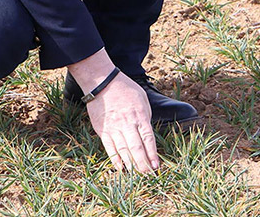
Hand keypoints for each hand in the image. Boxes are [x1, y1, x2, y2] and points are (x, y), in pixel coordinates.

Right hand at [70, 50, 158, 172]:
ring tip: (137, 175)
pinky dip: (115, 159)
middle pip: (136, 148)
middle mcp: (127, 124)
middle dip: (143, 164)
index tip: (156, 166)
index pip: (148, 139)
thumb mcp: (143, 100)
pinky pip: (110, 148)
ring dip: (131, 165)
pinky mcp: (102, 130)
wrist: (102, 83)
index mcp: (140, 116)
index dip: (152, 154)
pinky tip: (121, 168)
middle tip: (148, 175)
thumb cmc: (125, 90)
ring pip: (123, 151)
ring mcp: (114, 128)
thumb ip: (146, 118)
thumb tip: (147, 135)